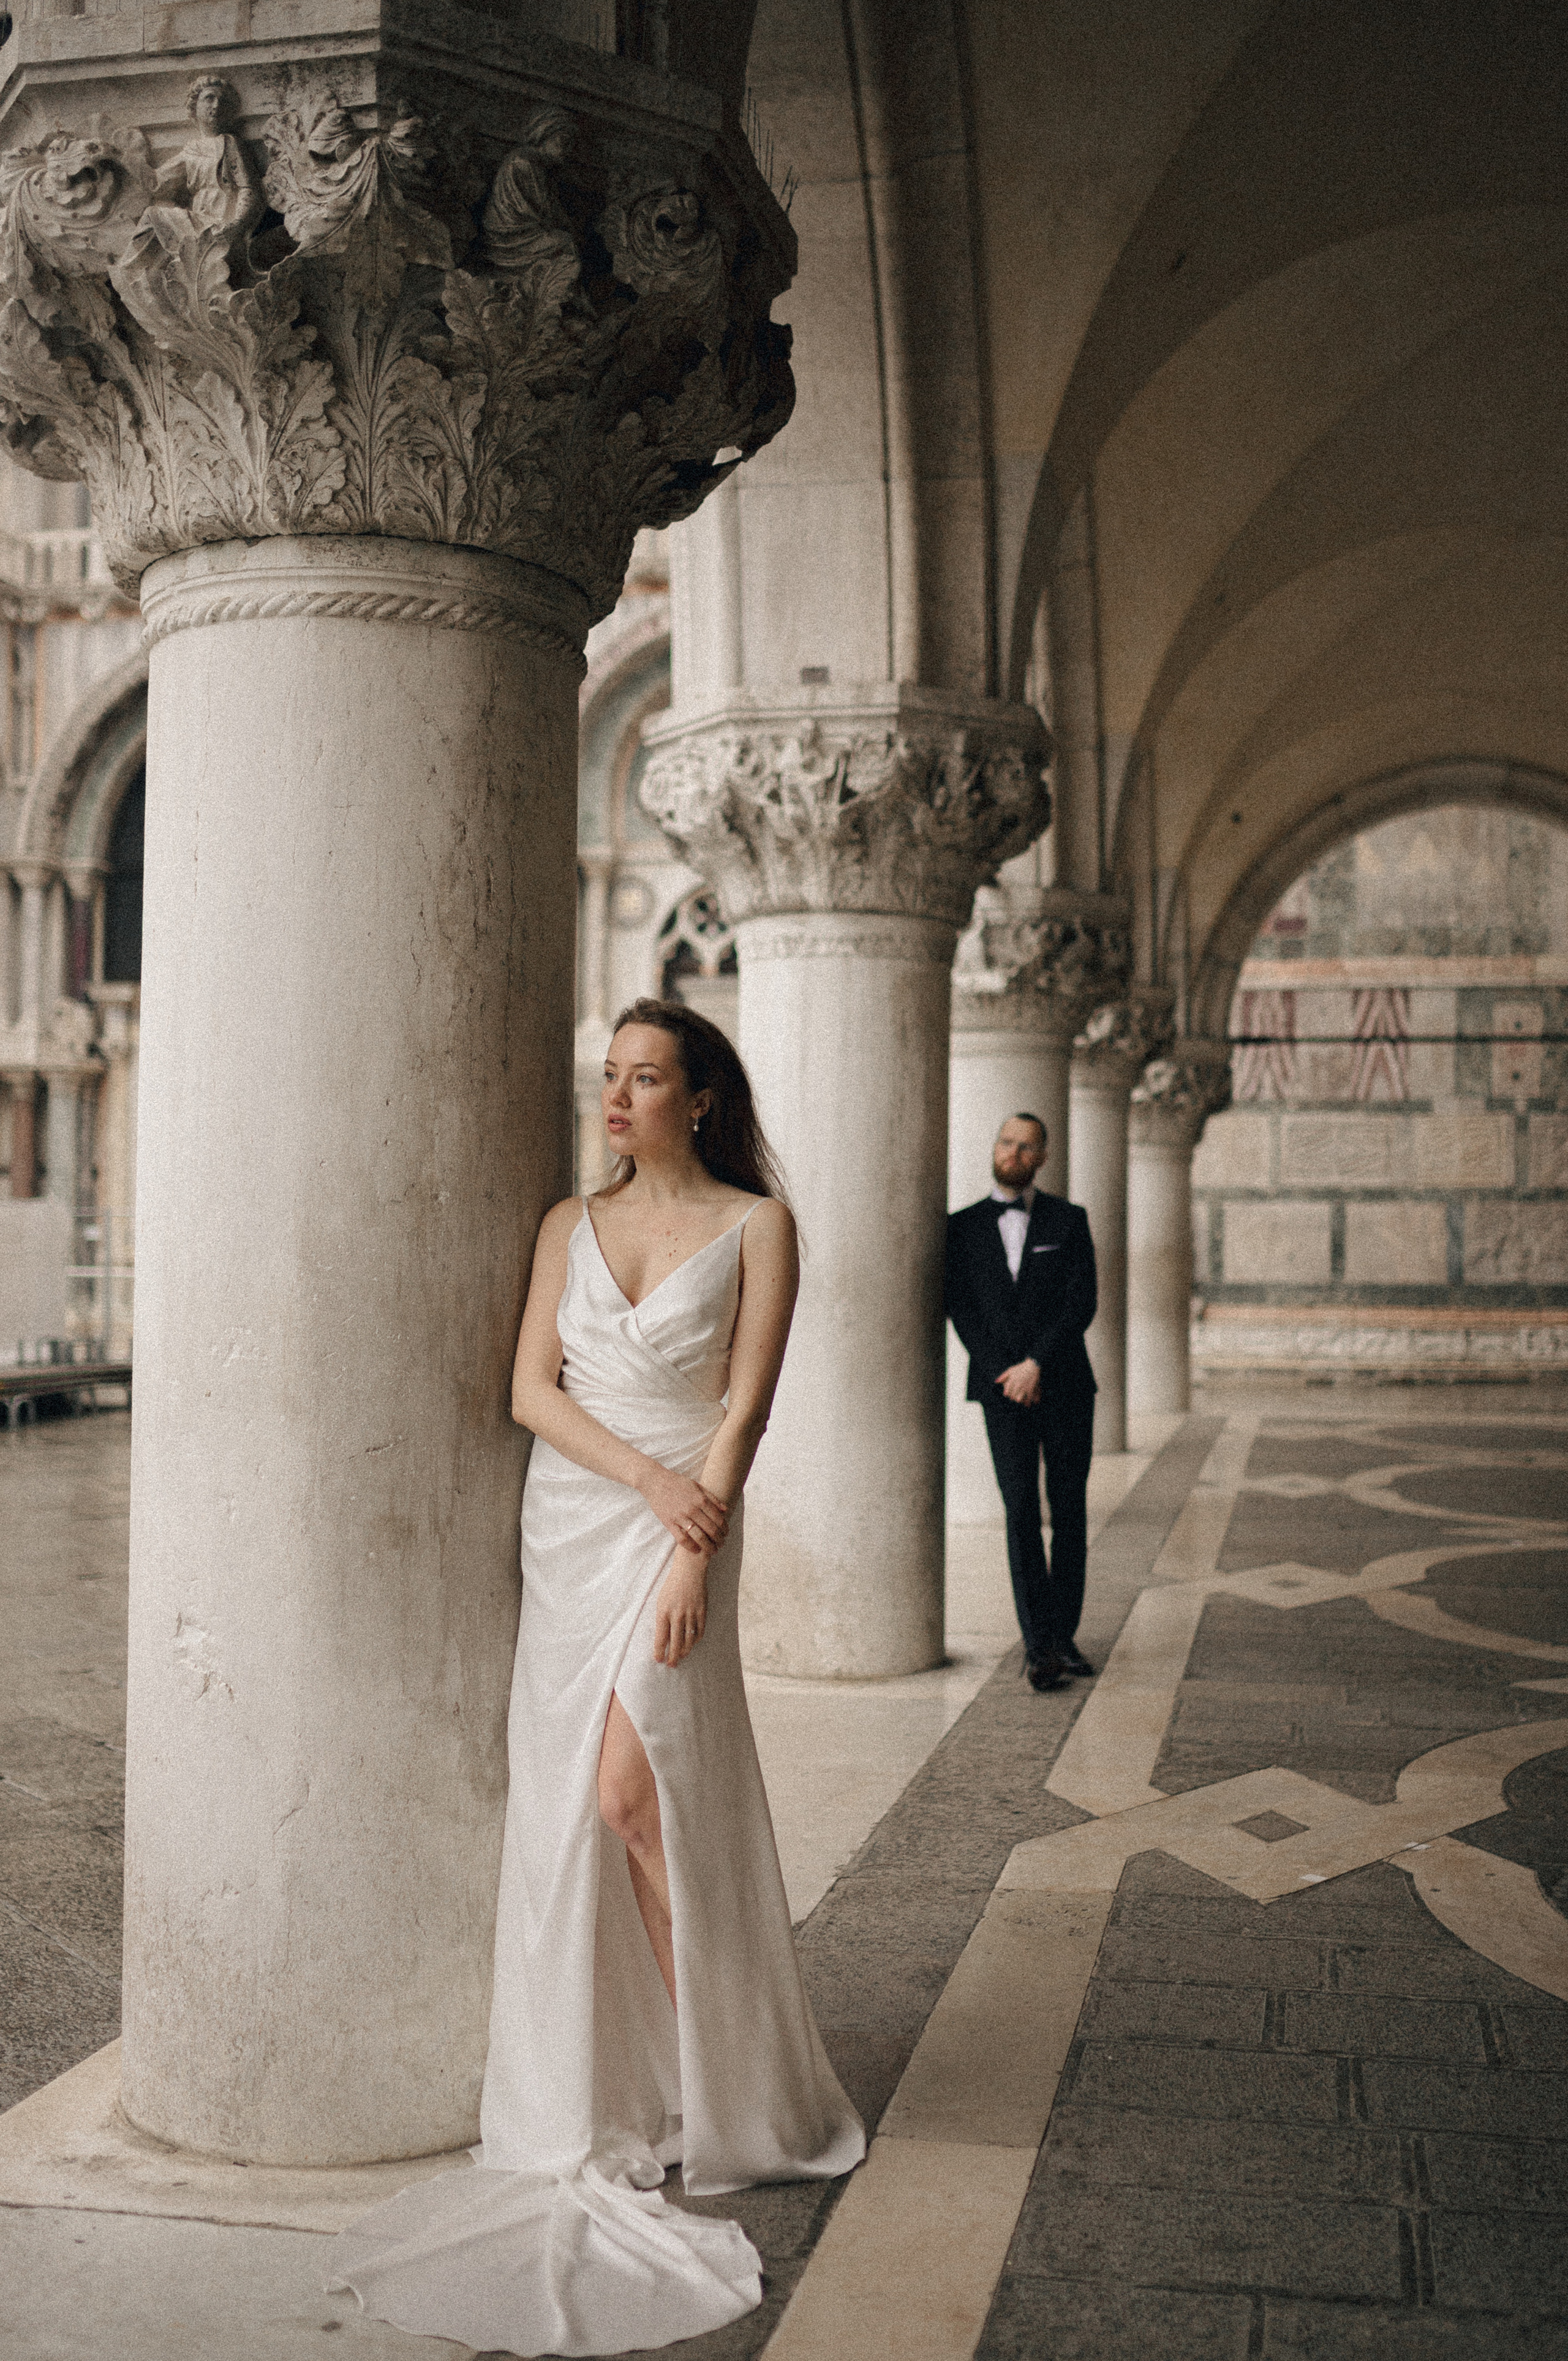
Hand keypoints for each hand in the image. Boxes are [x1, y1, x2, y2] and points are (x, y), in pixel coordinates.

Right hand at [638, 1462, 729, 1553]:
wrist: (655, 1482)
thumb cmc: (678, 1483)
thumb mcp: (697, 1486)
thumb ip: (712, 1498)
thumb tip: (726, 1510)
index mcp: (701, 1499)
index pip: (718, 1519)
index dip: (725, 1529)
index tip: (726, 1534)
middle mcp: (692, 1509)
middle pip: (711, 1529)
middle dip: (719, 1539)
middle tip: (721, 1544)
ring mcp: (680, 1517)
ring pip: (699, 1537)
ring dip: (708, 1546)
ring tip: (713, 1550)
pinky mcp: (669, 1523)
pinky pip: (682, 1539)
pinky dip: (691, 1547)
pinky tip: (697, 1550)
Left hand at [655, 1544, 708, 1665]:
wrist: (689, 1571)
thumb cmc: (672, 1586)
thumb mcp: (661, 1601)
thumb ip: (661, 1619)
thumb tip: (662, 1638)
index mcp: (664, 1612)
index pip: (661, 1638)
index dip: (659, 1651)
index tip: (658, 1660)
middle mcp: (677, 1614)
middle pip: (675, 1643)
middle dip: (672, 1657)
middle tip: (671, 1665)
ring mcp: (691, 1614)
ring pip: (689, 1640)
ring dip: (684, 1651)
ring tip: (681, 1657)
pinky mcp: (702, 1611)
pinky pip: (700, 1631)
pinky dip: (696, 1640)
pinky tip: (692, 1643)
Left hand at [997, 1357, 1041, 1406]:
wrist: (1032, 1366)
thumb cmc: (1020, 1368)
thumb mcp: (1010, 1370)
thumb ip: (1003, 1376)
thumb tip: (996, 1382)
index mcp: (1011, 1380)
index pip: (1007, 1391)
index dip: (1007, 1394)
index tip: (1008, 1395)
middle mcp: (1017, 1384)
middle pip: (1012, 1396)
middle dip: (1013, 1398)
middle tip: (1015, 1398)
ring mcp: (1024, 1387)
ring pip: (1019, 1398)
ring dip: (1020, 1401)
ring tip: (1021, 1402)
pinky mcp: (1030, 1388)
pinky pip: (1028, 1398)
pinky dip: (1027, 1402)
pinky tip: (1027, 1404)